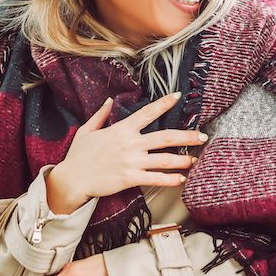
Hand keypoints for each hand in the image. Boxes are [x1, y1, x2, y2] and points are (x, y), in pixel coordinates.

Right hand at [46, 93, 205, 213]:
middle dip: (187, 136)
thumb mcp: (87, 130)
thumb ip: (100, 115)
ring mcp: (132, 161)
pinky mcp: (130, 178)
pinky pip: (155, 178)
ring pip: (165, 159)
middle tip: (203, 135)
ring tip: (195, 159)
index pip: (147, 112)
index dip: (164, 103)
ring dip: (183, 160)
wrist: (72, 179)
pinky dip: (170, 179)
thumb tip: (109, 100)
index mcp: (122, 129)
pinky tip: (181, 179)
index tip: (178, 96)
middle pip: (166, 137)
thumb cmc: (79, 156)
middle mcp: (130, 143)